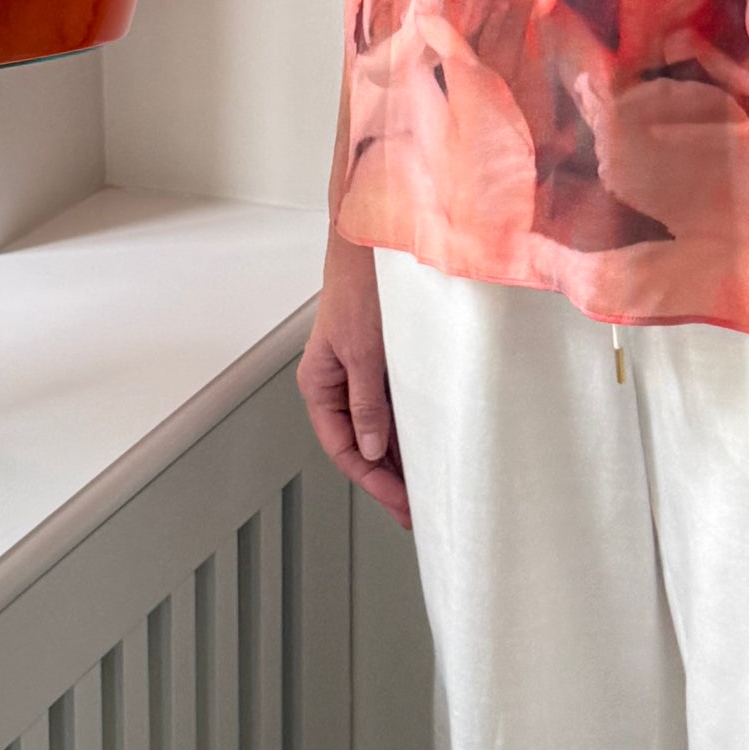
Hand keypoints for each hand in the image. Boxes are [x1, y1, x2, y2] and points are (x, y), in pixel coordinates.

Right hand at [297, 226, 410, 530]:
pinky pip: (396, 406)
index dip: (372, 479)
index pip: (343, 447)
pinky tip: (428, 446)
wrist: (378, 242)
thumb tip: (370, 446)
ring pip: (381, 428)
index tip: (399, 501)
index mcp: (320, 384)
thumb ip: (366, 402)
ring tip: (425, 486)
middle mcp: (340, 383)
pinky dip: (410, 428)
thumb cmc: (360, 286)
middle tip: (415, 507)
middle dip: (388, 477)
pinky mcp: (386, 362)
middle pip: (362, 444)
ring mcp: (364, 374)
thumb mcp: (362, 350)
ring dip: (401, 456)